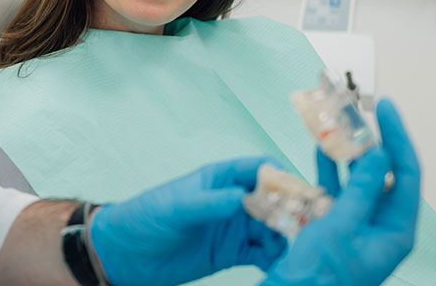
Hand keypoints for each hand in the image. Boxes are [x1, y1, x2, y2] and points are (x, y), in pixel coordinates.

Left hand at [88, 156, 286, 285]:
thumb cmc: (144, 218)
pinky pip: (262, 253)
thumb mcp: (177, 207)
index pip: (259, 169)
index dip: (282, 177)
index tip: (301, 192)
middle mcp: (233, 200)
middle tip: (310, 228)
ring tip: (299, 251)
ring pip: (272, 229)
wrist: (125, 255)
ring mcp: (234, 226)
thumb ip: (210, 203)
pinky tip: (282, 265)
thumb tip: (242, 199)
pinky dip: (275, 258)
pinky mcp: (232, 252)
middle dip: (294, 211)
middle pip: (274, 201)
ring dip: (287, 237)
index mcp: (220, 178)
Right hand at [261, 99, 420, 285]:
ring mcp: (357, 226)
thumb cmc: (320, 278)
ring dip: (347, 153)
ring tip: (338, 126)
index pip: (406, 174)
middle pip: (382, 173)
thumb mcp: (343, 227)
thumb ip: (362, 189)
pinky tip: (321, 152)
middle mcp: (380, 227)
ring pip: (357, 179)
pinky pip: (337, 191)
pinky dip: (329, 170)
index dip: (398, 138)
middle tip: (360, 113)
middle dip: (370, 142)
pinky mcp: (336, 226)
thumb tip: (381, 155)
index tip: (386, 109)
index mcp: (395, 232)